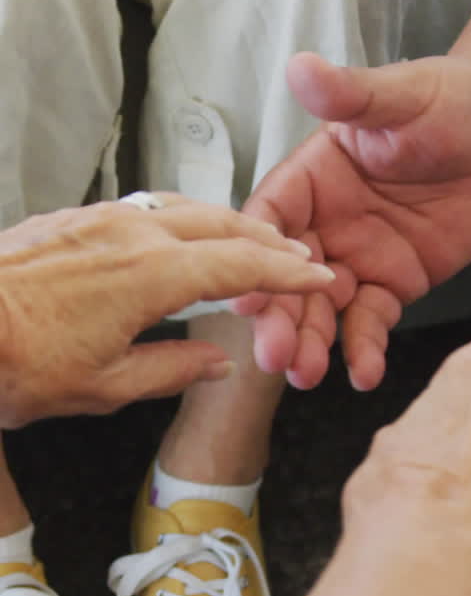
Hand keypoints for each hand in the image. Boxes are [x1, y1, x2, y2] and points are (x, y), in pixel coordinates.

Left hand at [0, 196, 333, 427]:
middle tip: (295, 255)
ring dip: (224, 222)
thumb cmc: (16, 362)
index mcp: (151, 275)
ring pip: (181, 207)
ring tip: (247, 239)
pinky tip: (177, 233)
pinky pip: (143, 207)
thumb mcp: (105, 387)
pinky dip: (180, 218)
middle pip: (220, 224)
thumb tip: (214, 362)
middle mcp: (131, 234)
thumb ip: (171, 370)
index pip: (240, 267)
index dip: (286, 273)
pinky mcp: (71, 221)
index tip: (316, 276)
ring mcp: (99, 221)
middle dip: (265, 239)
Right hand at [240, 51, 470, 389]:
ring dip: (312, 342)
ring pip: (323, 309)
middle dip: (279, 316)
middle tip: (274, 355)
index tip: (248, 292)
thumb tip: (301, 67)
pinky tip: (364, 374)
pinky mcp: (395, 283)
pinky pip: (373, 322)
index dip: (257, 256)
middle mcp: (325, 223)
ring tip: (307, 374)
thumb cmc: (448, 100)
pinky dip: (365, 348)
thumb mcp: (400, 95)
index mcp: (311, 178)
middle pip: (288, 276)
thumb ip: (351, 93)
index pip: (270, 219)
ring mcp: (358, 257)